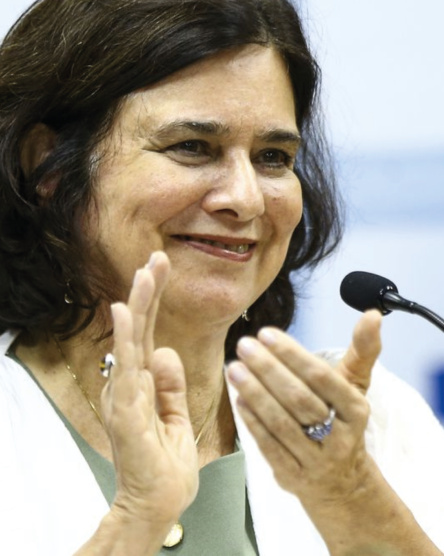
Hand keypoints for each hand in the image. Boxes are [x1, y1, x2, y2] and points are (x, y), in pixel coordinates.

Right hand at [101, 251, 197, 528]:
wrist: (158, 503)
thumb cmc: (165, 463)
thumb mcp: (176, 415)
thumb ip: (170, 383)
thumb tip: (165, 349)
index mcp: (144, 382)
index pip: (149, 332)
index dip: (155, 300)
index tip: (162, 268)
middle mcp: (130, 382)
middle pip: (139, 328)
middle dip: (148, 291)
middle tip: (157, 258)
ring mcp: (126, 394)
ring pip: (131, 339)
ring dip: (138, 304)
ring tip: (146, 272)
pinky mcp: (127, 408)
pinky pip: (126, 366)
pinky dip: (124, 337)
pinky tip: (123, 310)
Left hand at [226, 310, 381, 509]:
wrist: (343, 483)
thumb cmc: (342, 421)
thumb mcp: (355, 387)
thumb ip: (361, 350)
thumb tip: (372, 315)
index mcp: (355, 410)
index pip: (321, 377)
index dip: (292, 355)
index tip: (266, 333)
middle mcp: (339, 438)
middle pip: (299, 399)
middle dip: (268, 369)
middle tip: (245, 345)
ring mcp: (315, 460)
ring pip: (281, 423)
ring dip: (255, 392)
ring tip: (235, 368)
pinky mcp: (293, 477)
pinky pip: (269, 446)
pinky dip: (252, 421)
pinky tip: (239, 398)